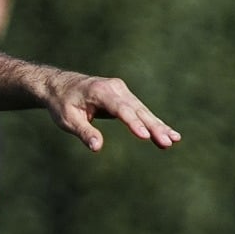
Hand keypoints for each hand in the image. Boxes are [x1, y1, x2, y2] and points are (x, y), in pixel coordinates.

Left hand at [36, 69, 179, 152]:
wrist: (61, 86)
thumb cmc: (62, 104)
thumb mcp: (67, 120)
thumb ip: (84, 132)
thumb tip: (97, 147)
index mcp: (100, 92)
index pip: (120, 109)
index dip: (133, 123)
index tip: (145, 136)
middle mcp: (115, 88)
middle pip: (137, 110)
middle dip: (153, 127)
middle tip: (167, 142)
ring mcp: (122, 91)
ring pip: (143, 111)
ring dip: (159, 126)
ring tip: (173, 140)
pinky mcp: (125, 97)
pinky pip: (141, 111)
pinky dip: (154, 123)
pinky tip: (169, 134)